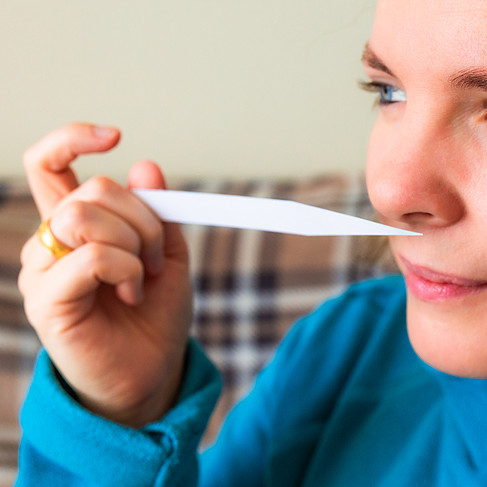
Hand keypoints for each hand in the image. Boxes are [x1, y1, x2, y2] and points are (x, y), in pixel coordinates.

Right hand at [18, 122, 192, 427]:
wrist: (151, 370)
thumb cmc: (153, 315)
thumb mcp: (166, 254)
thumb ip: (156, 212)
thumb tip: (145, 165)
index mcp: (74, 225)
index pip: (48, 164)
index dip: (72, 138)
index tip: (114, 135)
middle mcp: (49, 242)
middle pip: (90, 190)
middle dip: (141, 217)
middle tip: (156, 256)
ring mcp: (42, 271)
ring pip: (85, 217)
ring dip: (134, 243)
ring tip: (143, 278)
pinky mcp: (47, 300)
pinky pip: (91, 256)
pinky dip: (126, 268)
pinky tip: (131, 294)